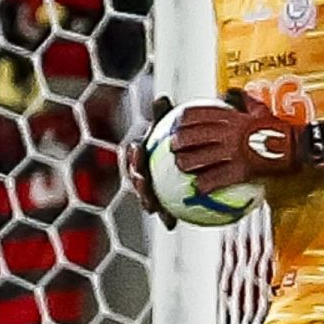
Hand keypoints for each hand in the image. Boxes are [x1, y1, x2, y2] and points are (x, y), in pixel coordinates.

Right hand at [124, 96, 177, 230]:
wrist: (190, 155)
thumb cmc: (180, 135)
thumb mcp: (174, 122)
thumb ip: (166, 113)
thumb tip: (161, 98)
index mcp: (143, 153)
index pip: (135, 152)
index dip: (134, 154)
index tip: (139, 151)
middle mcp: (143, 172)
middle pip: (136, 178)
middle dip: (137, 182)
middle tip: (143, 183)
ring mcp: (151, 189)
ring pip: (146, 197)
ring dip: (148, 202)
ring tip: (153, 208)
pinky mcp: (163, 203)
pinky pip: (164, 211)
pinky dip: (165, 218)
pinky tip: (172, 225)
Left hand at [171, 89, 323, 194]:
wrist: (299, 148)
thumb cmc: (283, 130)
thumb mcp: (263, 111)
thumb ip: (246, 102)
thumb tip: (233, 92)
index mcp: (233, 118)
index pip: (200, 114)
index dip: (183, 119)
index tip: (175, 122)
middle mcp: (230, 133)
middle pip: (194, 136)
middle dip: (178, 141)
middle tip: (172, 147)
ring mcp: (234, 152)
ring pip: (200, 158)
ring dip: (185, 163)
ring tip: (179, 167)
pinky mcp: (241, 169)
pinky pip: (216, 178)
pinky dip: (204, 184)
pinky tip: (197, 189)